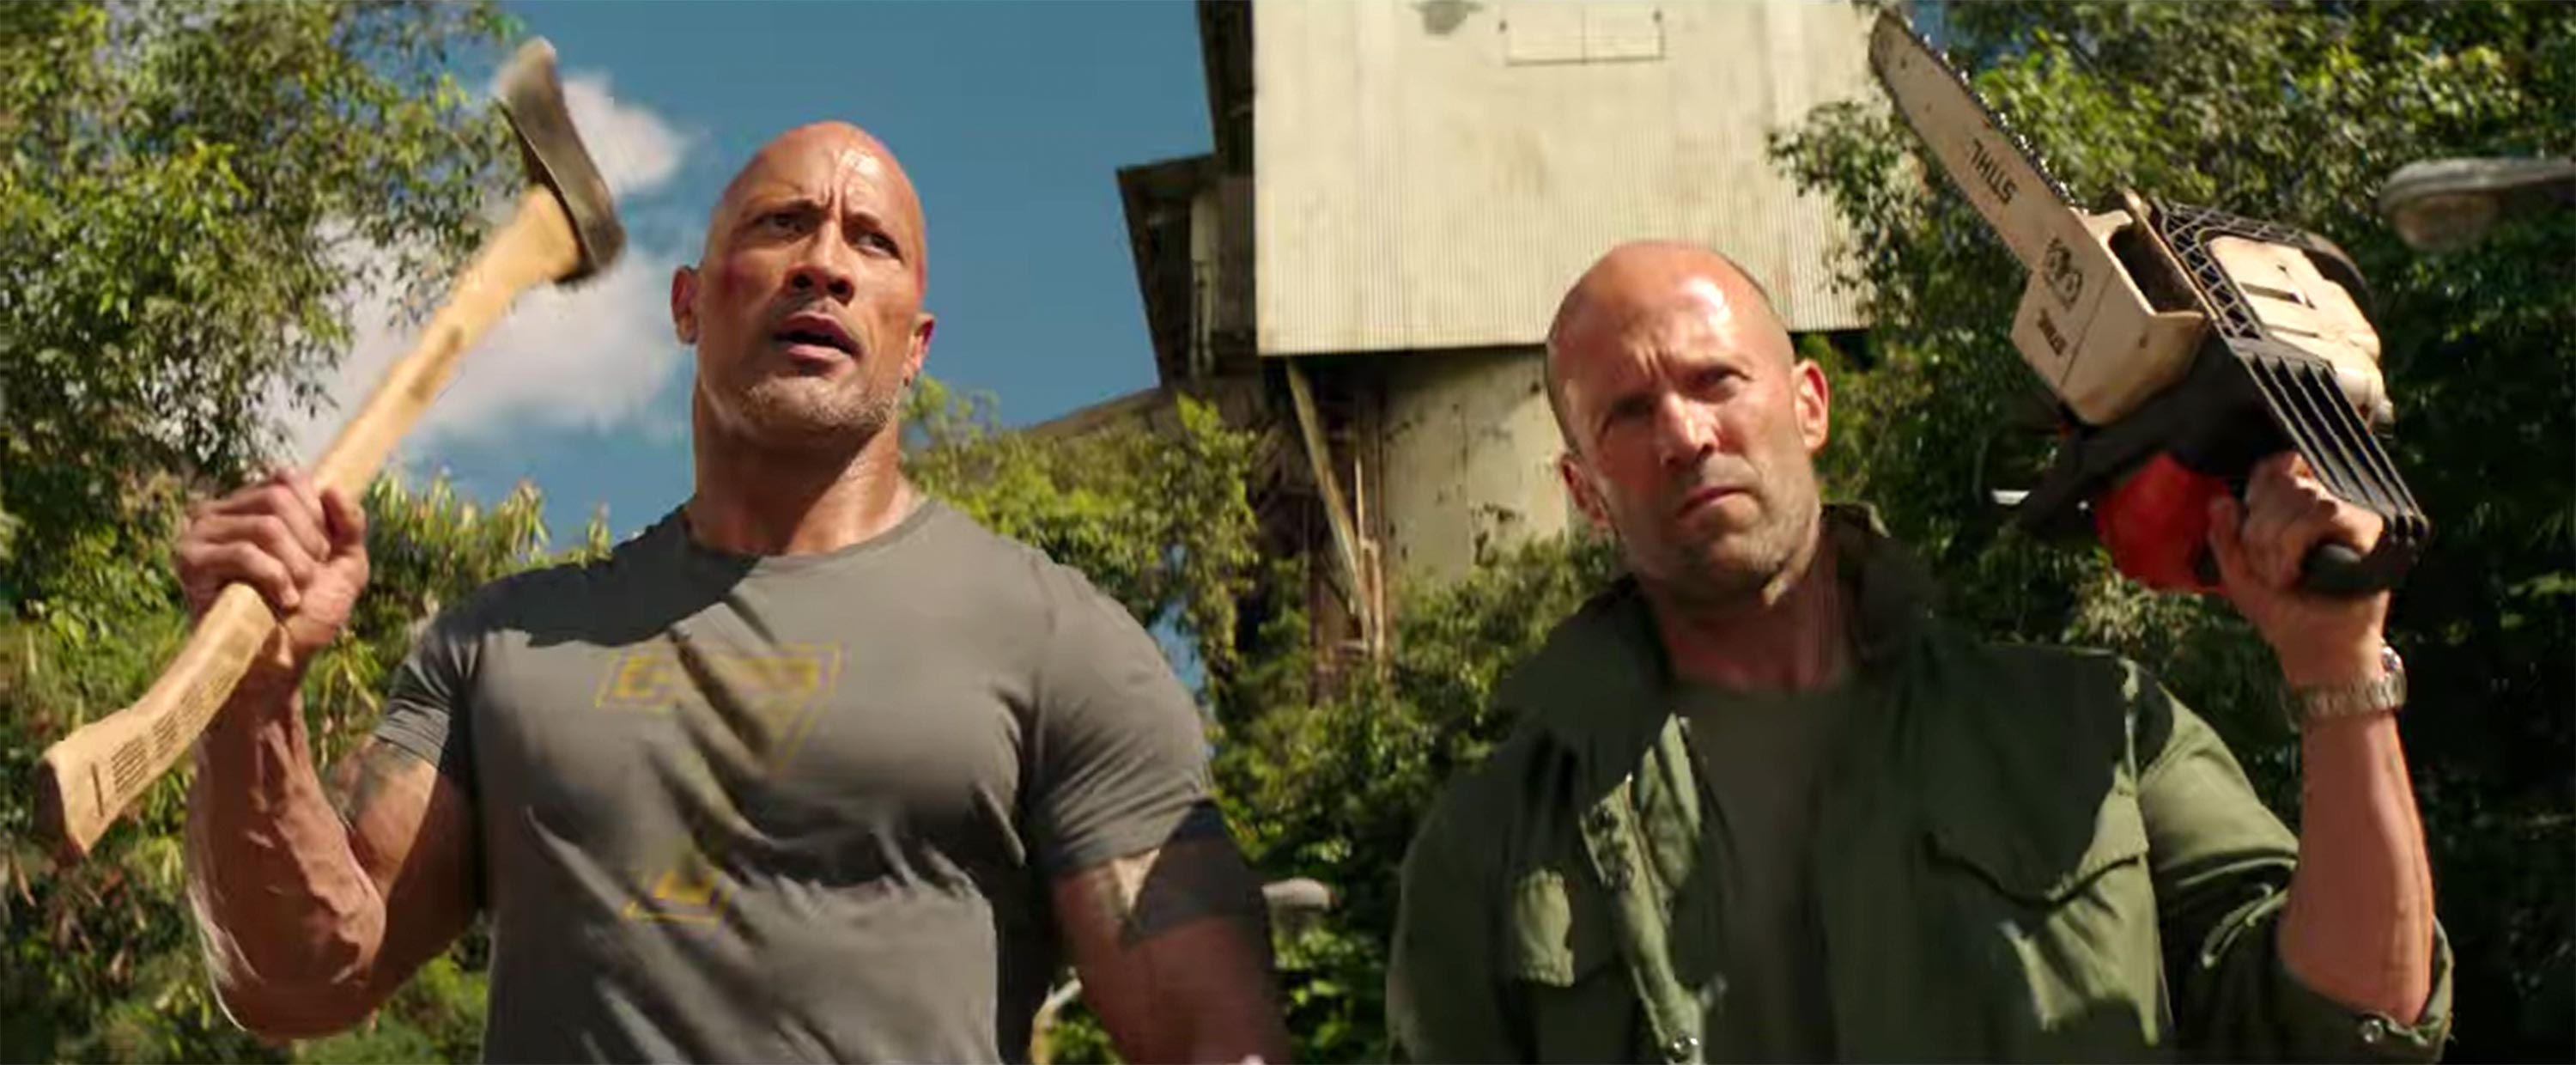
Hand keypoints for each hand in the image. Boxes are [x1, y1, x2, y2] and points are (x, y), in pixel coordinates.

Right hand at [176, 469, 370, 685]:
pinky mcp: (189, 561)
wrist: (278, 664)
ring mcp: (199, 533)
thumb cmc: (309, 614)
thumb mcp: (345, 564)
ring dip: (296, 564)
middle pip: (278, 497)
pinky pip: (243, 551)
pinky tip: (283, 600)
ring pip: (265, 525)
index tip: (322, 553)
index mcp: (251, 504)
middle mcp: (220, 511)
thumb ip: (349, 524)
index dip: (317, 515)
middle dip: (309, 541)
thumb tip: (331, 487)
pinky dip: (275, 577)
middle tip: (309, 578)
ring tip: (296, 592)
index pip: (288, 478)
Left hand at [2207, 452, 2388, 686]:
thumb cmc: (2281, 610)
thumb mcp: (2238, 572)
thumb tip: (2221, 500)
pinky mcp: (2369, 528)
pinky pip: (2326, 512)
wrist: (2315, 649)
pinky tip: (2293, 574)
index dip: (2257, 487)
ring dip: (2275, 541)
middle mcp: (2325, 504)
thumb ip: (2224, 535)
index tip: (2248, 518)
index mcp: (2294, 509)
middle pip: (2284, 481)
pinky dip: (2295, 544)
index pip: (2275, 469)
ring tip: (2279, 576)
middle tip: (2263, 566)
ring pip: (2304, 495)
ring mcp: (2350, 514)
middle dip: (2259, 528)